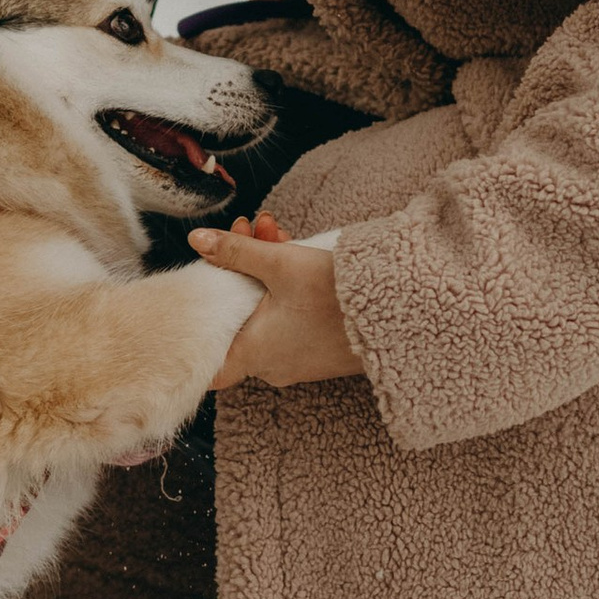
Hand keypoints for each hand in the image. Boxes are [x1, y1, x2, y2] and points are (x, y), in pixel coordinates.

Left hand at [189, 212, 364, 389]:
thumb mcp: (281, 263)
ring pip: (266, 316)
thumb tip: (197, 241)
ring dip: (266, 275)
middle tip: (251, 232)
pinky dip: (287, 293)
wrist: (401, 311)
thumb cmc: (339, 294)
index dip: (199, 334)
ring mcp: (299, 363)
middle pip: (240, 320)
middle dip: (241, 272)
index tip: (202, 299)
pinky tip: (295, 256)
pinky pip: (290, 323)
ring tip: (276, 233)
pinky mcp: (320, 354)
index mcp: (254, 354)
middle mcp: (273, 366)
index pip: (209, 364)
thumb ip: (235, 253)